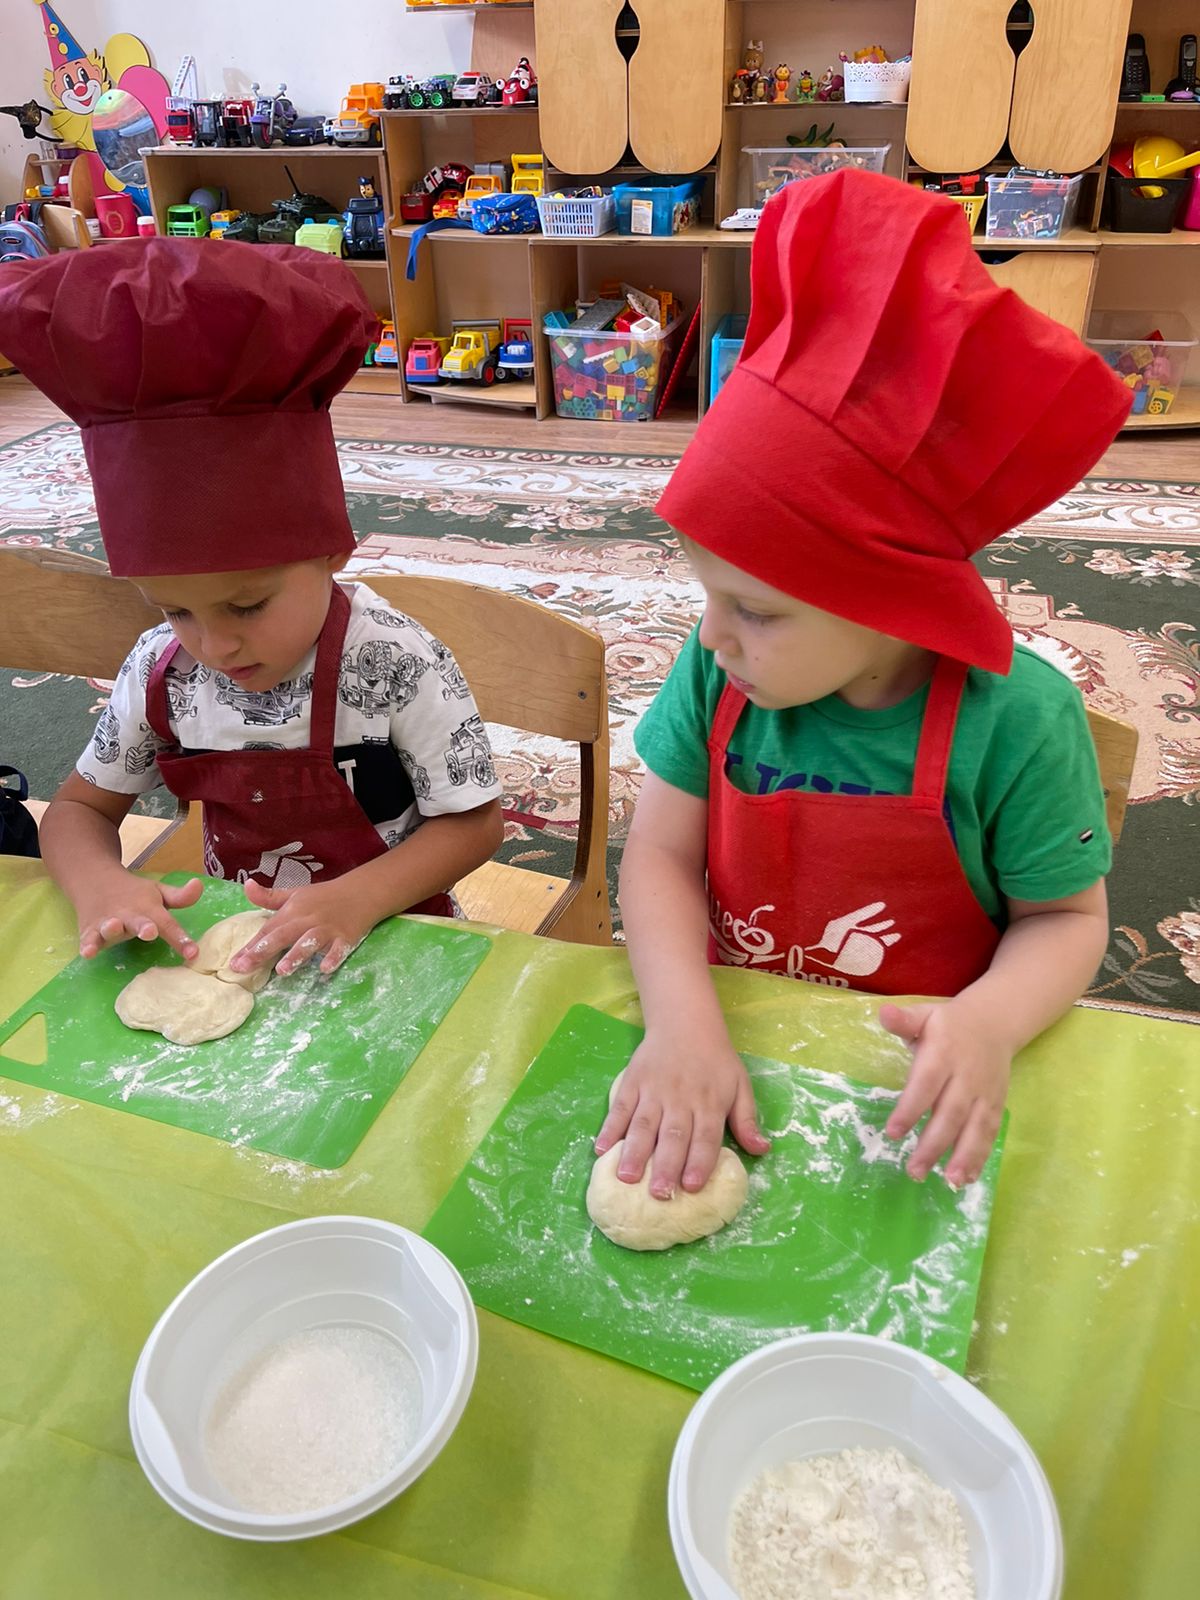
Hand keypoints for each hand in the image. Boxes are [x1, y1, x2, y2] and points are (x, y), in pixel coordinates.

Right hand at [75, 871, 202, 960]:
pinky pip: (88, 938)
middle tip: (150, 932)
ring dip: (112, 928)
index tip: (193, 954)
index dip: (181, 939)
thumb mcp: (158, 893)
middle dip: (144, 927)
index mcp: (149, 908)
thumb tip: (199, 885)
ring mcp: (108, 922)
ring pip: (110, 927)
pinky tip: (87, 952)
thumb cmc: (133, 893)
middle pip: (138, 922)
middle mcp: (129, 915)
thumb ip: (180, 897)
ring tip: (114, 926)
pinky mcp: (90, 930)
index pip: (168, 924)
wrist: (94, 879)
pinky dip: (87, 944)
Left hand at [230, 878, 372, 976]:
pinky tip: (325, 969)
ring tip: (282, 971)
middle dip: (263, 951)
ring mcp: (327, 930)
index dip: (251, 946)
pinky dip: (333, 958)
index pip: (268, 930)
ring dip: (296, 955)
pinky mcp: (345, 938)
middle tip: (244, 967)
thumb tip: (246, 885)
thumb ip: (269, 896)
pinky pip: (339, 949)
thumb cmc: (323, 897)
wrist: (360, 892)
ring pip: (309, 943)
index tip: (234, 962)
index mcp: (292, 911)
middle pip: (283, 936)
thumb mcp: (294, 894)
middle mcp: (307, 920)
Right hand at [594, 1029, 769, 1199]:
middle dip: (666, 1166)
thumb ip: (747, 1120)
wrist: (685, 1022)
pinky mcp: (632, 1083)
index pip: (705, 1138)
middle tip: (659, 1194)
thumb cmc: (715, 1060)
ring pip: (644, 1125)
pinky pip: (620, 1108)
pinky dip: (610, 1128)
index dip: (699, 1162)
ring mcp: (653, 1091)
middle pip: (673, 1136)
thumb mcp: (740, 1086)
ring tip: (626, 1178)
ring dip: (634, 1152)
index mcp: (709, 1103)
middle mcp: (680, 1099)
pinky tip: (602, 1148)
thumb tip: (762, 1150)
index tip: (691, 1187)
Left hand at [879, 997, 1010, 1187]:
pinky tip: (968, 1178)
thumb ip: (904, 1020)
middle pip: (950, 1113)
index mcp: (943, 1053)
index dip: (910, 1108)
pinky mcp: (996, 1104)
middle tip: (914, 1170)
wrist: (994, 1022)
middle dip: (933, 1144)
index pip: (925, 1084)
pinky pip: (989, 1133)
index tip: (893, 1133)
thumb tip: (883, 1014)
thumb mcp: (924, 1015)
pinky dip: (980, 1156)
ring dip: (963, 1156)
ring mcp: (984, 1092)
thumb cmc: (947, 1024)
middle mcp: (966, 1076)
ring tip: (949, 1181)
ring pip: (974, 1127)